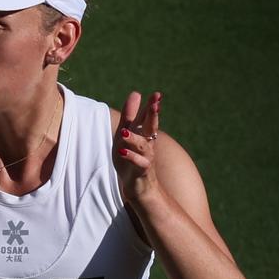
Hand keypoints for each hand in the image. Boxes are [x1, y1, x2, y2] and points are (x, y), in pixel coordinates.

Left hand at [114, 90, 162, 208]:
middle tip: (155, 105)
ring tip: (124, 133)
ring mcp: (146, 157)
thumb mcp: (127, 134)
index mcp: (143, 134)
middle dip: (152, 116)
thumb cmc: (131, 158)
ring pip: (142, 146)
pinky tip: (122, 152)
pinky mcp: (141, 170)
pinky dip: (130, 157)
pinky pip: (138, 163)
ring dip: (134, 139)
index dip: (152, 106)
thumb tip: (136, 92)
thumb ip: (130, 115)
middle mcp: (147, 144)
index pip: (147, 118)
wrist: (138, 185)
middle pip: (150, 128)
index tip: (157, 95)